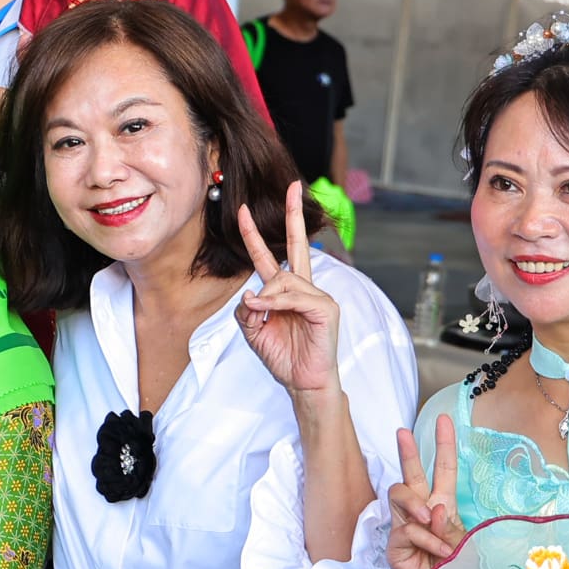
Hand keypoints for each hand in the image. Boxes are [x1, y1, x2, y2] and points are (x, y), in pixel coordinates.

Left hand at [235, 182, 339, 397]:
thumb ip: (246, 309)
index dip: (255, 235)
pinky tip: (268, 314)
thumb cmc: (283, 356)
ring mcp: (318, 296)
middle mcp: (304, 288)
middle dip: (294, 215)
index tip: (242, 212)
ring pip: (284, 279)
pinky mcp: (326, 308)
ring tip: (260, 317)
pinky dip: (276, 304)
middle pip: (298, 245)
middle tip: (293, 186)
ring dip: (266, 298)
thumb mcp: (252, 331)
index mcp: (286, 291)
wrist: (302, 382)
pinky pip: (295, 297)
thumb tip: (251, 293)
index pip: (271, 256)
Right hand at [386, 417, 463, 568]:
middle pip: (412, 474)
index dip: (444, 444)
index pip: (443, 470)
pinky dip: (426, 539)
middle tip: (401, 432)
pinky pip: (407, 529)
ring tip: (429, 520)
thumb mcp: (464, 544)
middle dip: (407, 451)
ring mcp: (406, 527)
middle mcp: (421, 512)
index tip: (445, 419)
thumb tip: (432, 508)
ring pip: (400, 494)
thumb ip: (449, 525)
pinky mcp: (395, 545)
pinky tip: (438, 552)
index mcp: (443, 507)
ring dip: (416, 504)